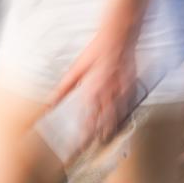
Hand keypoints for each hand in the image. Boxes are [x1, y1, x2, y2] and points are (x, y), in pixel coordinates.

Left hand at [51, 29, 138, 146]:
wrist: (119, 36)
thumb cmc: (97, 50)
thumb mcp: (77, 68)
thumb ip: (65, 87)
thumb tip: (51, 100)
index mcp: (94, 88)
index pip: (88, 117)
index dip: (84, 131)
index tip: (80, 142)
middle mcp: (109, 93)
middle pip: (103, 120)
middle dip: (98, 134)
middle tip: (93, 145)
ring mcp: (122, 91)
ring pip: (117, 115)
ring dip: (111, 127)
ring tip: (106, 138)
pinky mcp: (132, 87)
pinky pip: (129, 105)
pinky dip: (124, 114)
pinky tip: (122, 120)